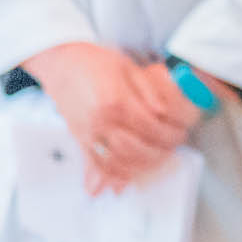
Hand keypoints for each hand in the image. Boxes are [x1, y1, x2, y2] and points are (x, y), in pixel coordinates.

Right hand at [25, 42, 195, 194]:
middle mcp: (101, 120)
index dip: (171, 134)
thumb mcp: (130, 68)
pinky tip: (126, 178)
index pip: (153, 128)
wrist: (61, 62)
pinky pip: (97, 164)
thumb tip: (164, 112)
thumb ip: (150, 91)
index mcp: (117, 100)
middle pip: (138, 149)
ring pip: (119, 162)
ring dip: (142, 166)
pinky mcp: (79, 139)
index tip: (180, 133)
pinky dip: (114, 175)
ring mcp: (88, 132)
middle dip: (160, 152)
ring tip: (156, 158)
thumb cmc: (96, 62)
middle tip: (171, 146)